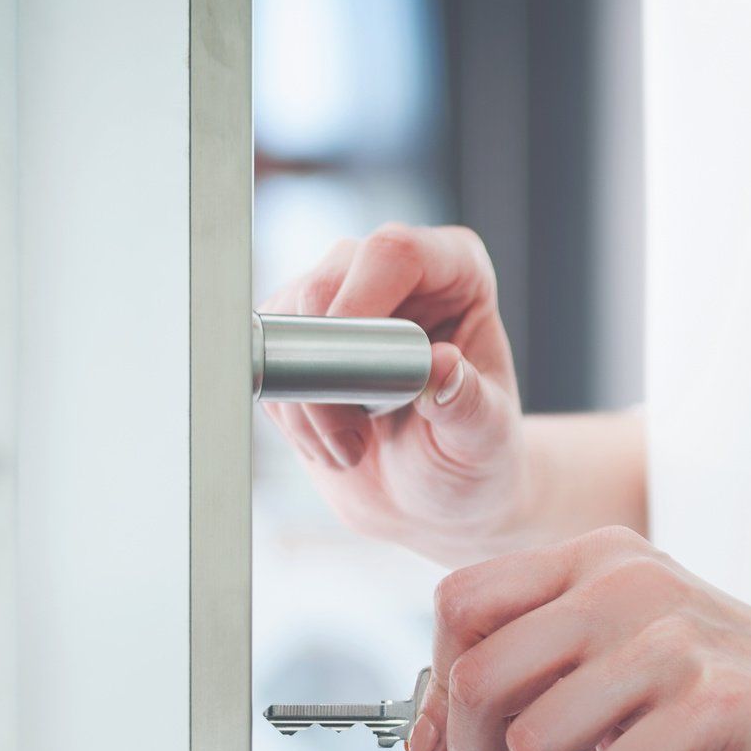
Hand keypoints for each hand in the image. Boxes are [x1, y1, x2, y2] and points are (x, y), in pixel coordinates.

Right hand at [260, 223, 532, 564]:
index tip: (349, 372)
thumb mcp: (483, 438)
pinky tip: (329, 442)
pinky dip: (291, 414)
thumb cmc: (470, 457)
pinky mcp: (298, 338)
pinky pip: (267, 362)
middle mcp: (392, 273)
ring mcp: (339, 299)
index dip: (360, 303)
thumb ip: (467, 402)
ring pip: (284, 325)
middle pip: (324, 284)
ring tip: (351, 450)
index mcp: (455, 271)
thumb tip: (441, 365)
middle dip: (326, 373)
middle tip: (356, 441)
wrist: (430, 497)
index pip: (395, 254)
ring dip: (306, 403)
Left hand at [407, 526, 750, 750]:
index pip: (459, 603)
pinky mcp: (716, 701)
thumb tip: (423, 736)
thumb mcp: (608, 668)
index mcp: (592, 560)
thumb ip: (524, 678)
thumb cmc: (713, 706)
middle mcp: (624, 583)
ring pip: (535, 740)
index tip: (438, 749)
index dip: (434, 687)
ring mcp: (672, 638)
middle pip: (479, 679)